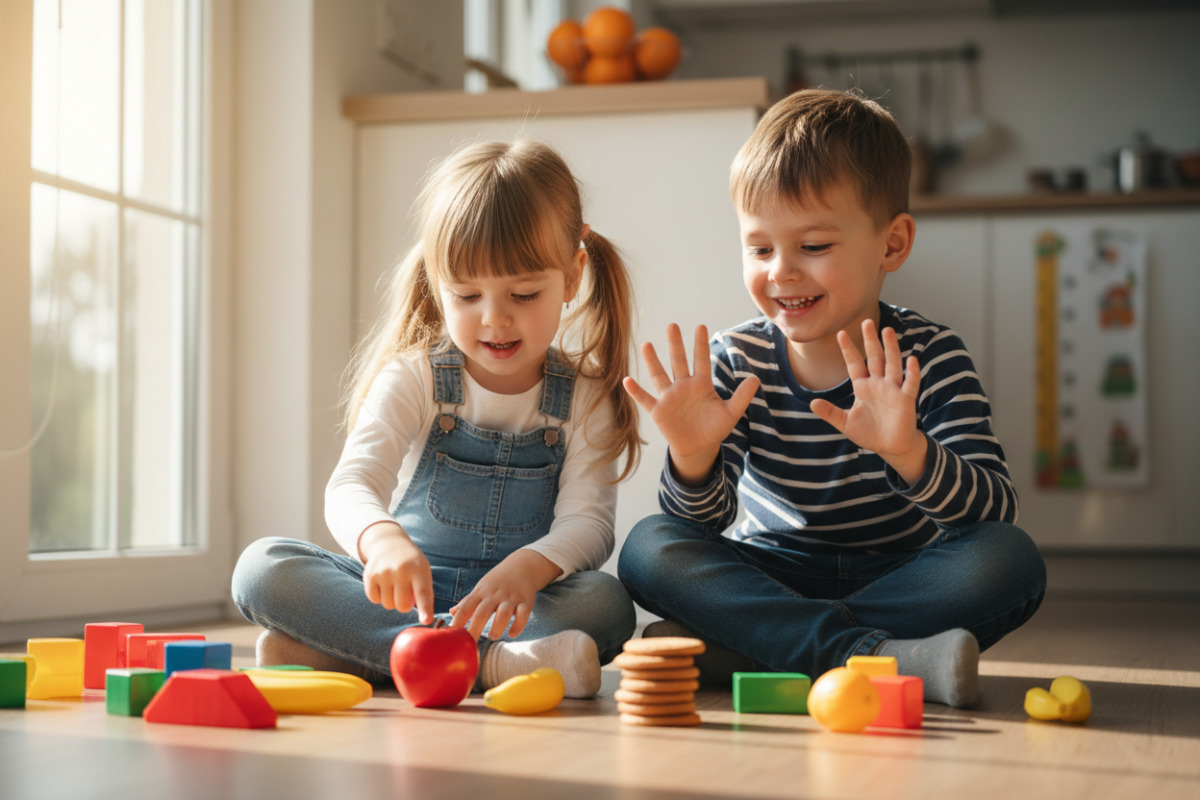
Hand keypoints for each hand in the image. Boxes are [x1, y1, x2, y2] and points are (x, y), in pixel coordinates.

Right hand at [359, 522, 434, 623]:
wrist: (389, 543)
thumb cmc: (410, 563)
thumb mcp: (423, 570)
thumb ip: (423, 592)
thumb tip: (424, 619)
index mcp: (419, 569)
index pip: (423, 593)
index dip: (425, 609)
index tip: (426, 621)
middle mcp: (401, 570)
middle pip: (402, 606)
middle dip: (404, 605)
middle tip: (405, 593)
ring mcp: (384, 572)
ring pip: (388, 605)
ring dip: (391, 600)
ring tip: (394, 585)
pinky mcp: (370, 575)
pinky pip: (374, 599)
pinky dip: (379, 596)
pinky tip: (383, 584)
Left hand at [449, 549, 561, 639]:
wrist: (523, 565)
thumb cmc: (498, 580)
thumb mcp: (481, 588)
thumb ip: (468, 601)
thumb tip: (452, 612)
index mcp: (481, 592)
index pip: (465, 608)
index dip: (457, 622)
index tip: (452, 637)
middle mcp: (494, 595)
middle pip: (482, 613)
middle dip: (474, 630)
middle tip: (470, 645)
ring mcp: (511, 598)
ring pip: (503, 615)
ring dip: (497, 628)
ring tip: (492, 636)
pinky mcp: (526, 601)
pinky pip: (522, 615)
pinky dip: (518, 626)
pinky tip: (512, 633)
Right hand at [623, 324, 759, 484]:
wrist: (698, 448)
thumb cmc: (714, 428)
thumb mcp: (731, 413)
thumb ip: (742, 397)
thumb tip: (756, 379)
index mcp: (701, 384)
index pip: (701, 360)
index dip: (700, 344)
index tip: (700, 326)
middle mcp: (683, 386)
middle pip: (678, 362)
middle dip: (675, 345)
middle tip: (672, 325)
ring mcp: (669, 397)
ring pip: (659, 376)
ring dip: (652, 362)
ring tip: (646, 344)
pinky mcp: (658, 411)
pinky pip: (646, 399)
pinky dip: (636, 392)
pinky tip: (627, 380)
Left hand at [809, 319, 927, 483]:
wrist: (890, 446)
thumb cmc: (869, 432)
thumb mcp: (845, 423)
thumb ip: (830, 413)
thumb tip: (812, 403)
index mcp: (863, 387)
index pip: (854, 364)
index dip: (848, 349)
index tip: (840, 333)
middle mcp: (878, 384)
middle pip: (875, 357)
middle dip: (870, 340)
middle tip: (866, 321)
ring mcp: (893, 390)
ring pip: (892, 364)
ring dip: (891, 348)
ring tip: (887, 331)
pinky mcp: (905, 400)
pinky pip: (909, 384)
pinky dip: (912, 373)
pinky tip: (912, 359)